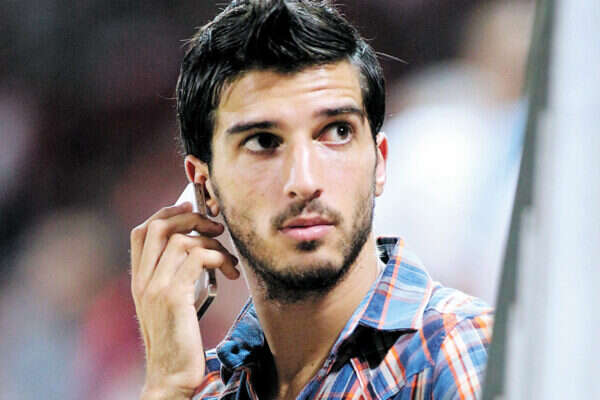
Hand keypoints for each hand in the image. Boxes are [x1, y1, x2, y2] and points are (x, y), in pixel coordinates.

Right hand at [130, 202, 239, 398]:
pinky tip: (228, 272)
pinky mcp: (173, 296)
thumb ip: (173, 277)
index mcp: (139, 280)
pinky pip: (197, 258)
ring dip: (212, 242)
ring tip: (228, 259)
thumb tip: (197, 250)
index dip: (166, 213)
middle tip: (215, 226)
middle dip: (191, 217)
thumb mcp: (169, 305)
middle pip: (159, 226)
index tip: (190, 209)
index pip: (142, 231)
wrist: (170, 375)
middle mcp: (142, 280)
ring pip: (181, 239)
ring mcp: (155, 287)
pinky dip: (218, 257)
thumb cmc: (177, 341)